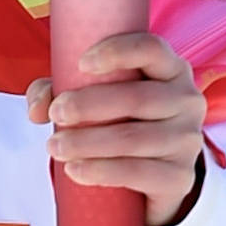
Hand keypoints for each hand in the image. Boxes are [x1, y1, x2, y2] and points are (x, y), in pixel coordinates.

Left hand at [26, 31, 206, 225]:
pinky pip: (139, 173)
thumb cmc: (122, 122)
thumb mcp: (95, 99)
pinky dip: (102, 172)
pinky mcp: (181, 176)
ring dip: (87, 142)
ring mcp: (188, 140)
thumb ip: (59, 92)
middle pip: (137, 98)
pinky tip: (75, 170)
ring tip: (54, 147)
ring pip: (134, 138)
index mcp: (171, 69)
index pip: (152, 49)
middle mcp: (187, 100)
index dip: (118, 52)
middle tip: (55, 115)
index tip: (81, 63)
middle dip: (89, 105)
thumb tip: (38, 108)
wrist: (155, 176)